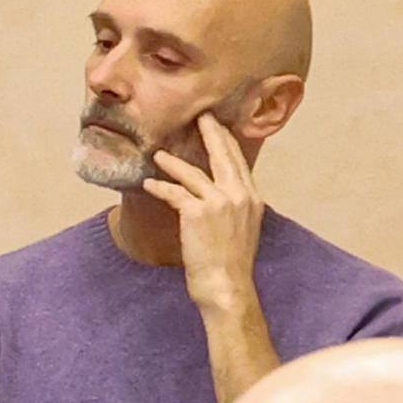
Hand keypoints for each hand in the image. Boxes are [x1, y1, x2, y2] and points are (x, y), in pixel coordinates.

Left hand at [151, 115, 273, 322]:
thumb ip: (236, 208)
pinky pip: (175, 192)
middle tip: (199, 116)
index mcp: (253, 199)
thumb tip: (222, 197)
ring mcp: (220, 203)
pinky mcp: (198, 213)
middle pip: (223, 155)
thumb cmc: (231, 265)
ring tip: (158, 154)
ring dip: (173, 162)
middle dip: (210, 132)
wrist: (228, 287)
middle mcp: (240, 196)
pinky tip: (149, 184)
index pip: (238, 162)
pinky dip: (160, 187)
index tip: (217, 126)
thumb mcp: (244, 230)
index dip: (227, 141)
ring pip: (194, 172)